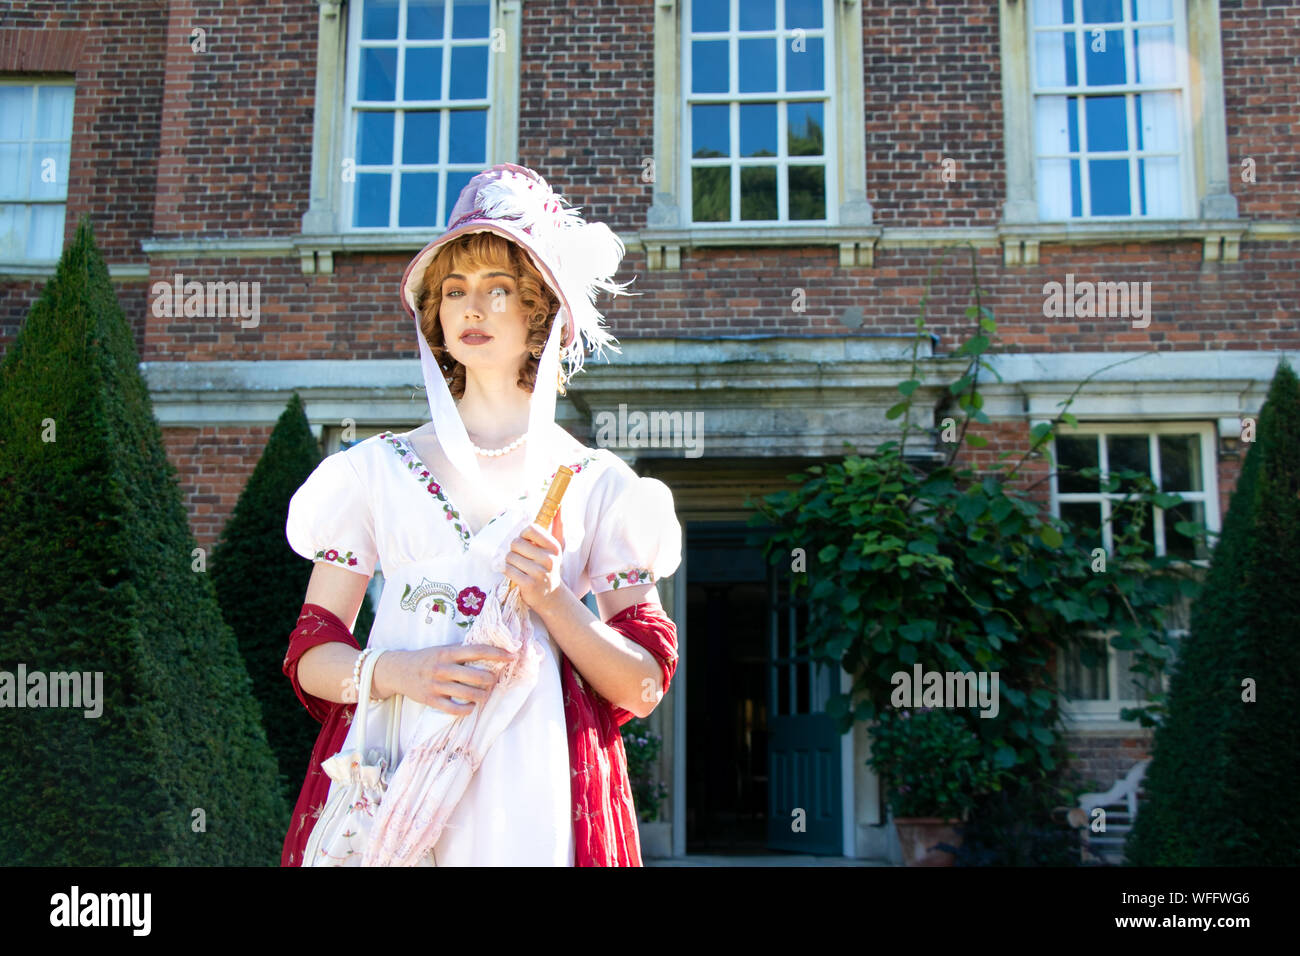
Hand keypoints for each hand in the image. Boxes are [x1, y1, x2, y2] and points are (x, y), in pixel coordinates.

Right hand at [377, 645, 514, 715]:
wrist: (397, 670)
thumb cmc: (425, 658)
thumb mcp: (442, 649)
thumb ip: (462, 651)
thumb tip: (490, 651)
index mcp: (447, 652)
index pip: (477, 651)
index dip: (497, 653)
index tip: (512, 655)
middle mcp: (443, 668)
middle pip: (476, 676)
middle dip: (490, 679)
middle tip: (493, 680)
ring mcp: (437, 685)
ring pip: (468, 694)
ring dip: (482, 696)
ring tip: (485, 694)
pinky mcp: (431, 700)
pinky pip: (454, 709)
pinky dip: (467, 710)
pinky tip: (471, 707)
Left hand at [502, 506, 567, 614]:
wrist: (551, 596)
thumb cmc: (549, 567)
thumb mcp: (555, 547)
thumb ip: (556, 524)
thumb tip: (560, 504)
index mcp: (554, 547)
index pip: (530, 529)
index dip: (523, 535)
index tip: (526, 542)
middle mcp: (549, 559)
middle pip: (516, 543)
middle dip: (514, 549)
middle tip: (521, 557)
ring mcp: (539, 573)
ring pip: (510, 557)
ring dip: (510, 561)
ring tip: (518, 566)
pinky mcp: (529, 585)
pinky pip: (508, 570)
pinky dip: (507, 571)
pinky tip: (514, 574)